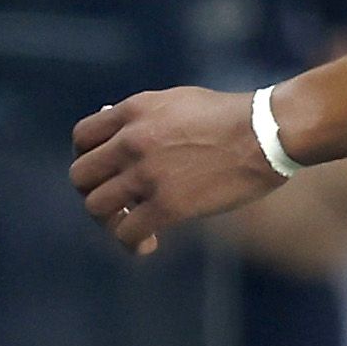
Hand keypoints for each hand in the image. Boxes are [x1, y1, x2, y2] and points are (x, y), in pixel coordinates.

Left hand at [71, 86, 286, 256]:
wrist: (265, 133)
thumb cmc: (230, 117)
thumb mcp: (178, 101)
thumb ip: (143, 117)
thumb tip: (114, 130)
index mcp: (133, 111)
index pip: (82, 138)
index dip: (88, 158)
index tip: (105, 172)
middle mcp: (131, 140)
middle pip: (80, 175)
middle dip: (93, 192)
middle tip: (116, 203)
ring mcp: (146, 173)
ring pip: (96, 206)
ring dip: (110, 221)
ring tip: (133, 225)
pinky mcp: (167, 204)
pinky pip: (128, 232)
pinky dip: (132, 243)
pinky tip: (149, 244)